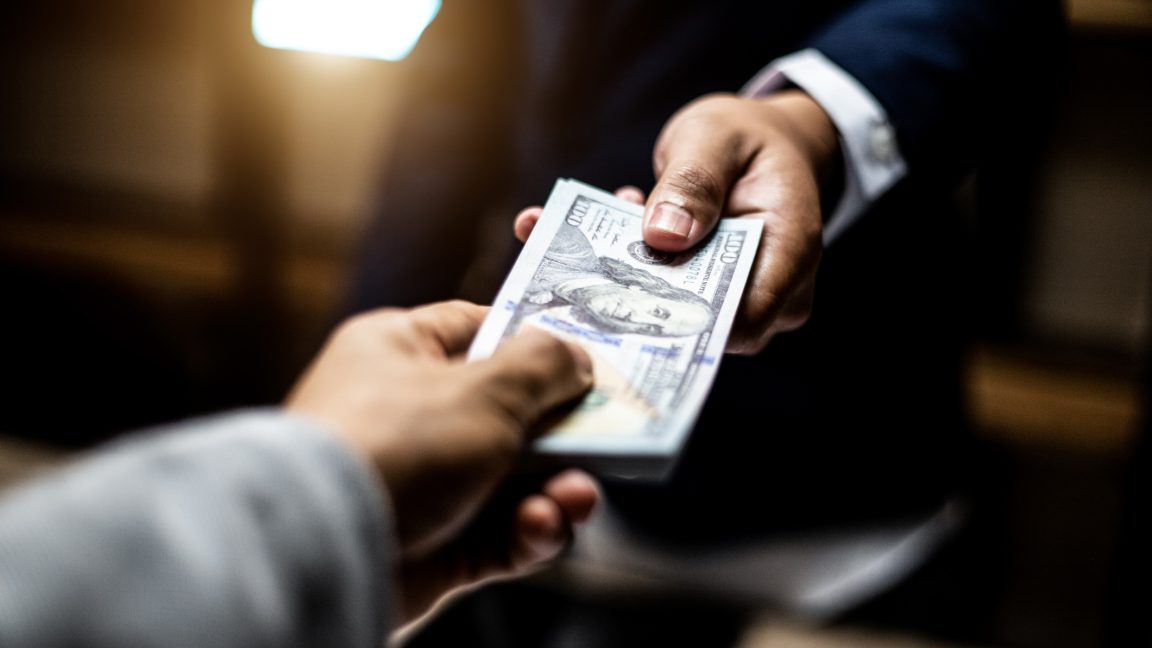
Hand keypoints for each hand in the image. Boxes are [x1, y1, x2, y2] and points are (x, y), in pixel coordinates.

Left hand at [285, 300, 597, 622]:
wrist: (323, 552)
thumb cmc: (391, 446)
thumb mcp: (483, 389)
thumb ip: (542, 365)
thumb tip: (577, 359)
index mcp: (398, 352)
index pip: (476, 330)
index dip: (534, 342)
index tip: (585, 359)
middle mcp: (407, 414)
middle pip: (509, 412)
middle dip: (564, 432)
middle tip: (608, 437)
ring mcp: (422, 483)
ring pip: (515, 480)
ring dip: (557, 488)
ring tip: (576, 496)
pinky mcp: (435, 545)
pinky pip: (500, 533)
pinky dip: (529, 532)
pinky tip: (540, 527)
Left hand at [515, 90, 839, 353]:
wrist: (756, 144)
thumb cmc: (744, 138)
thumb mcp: (715, 139)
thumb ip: (693, 182)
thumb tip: (664, 235)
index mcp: (791, 250)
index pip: (745, 321)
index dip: (686, 318)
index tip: (626, 289)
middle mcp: (775, 289)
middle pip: (708, 326)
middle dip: (646, 299)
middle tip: (591, 263)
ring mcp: (743, 300)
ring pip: (682, 315)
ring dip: (633, 281)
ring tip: (592, 234)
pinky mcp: (710, 297)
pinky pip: (671, 300)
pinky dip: (634, 271)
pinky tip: (602, 231)